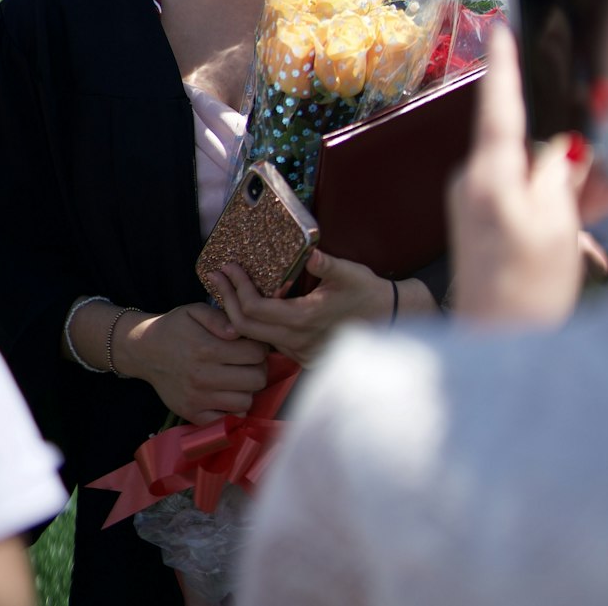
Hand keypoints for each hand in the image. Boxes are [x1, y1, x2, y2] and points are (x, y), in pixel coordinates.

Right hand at [118, 303, 268, 425]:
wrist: (144, 351)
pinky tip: (228, 393)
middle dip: (259, 368)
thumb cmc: (174, 328)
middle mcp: (203, 376)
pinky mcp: (192, 414)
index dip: (260, 346)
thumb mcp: (194, 311)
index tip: (253, 344)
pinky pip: (228, 420)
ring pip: (246, 401)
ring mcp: (198, 399)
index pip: (255, 353)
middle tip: (250, 362)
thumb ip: (219, 318)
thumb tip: (238, 332)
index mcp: (207, 348)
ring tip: (239, 377)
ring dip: (248, 389)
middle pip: (256, 379)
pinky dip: (233, 409)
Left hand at [210, 249, 408, 366]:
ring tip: (228, 287)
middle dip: (227, 300)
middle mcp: (296, 341)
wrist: (390, 321)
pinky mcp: (303, 356)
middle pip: (246, 327)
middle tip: (217, 276)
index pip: (255, 309)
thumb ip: (327, 264)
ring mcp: (299, 352)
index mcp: (303, 320)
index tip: (227, 267)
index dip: (236, 288)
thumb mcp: (350, 274)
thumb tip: (311, 251)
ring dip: (239, 312)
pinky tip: (253, 305)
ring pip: (256, 338)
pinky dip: (256, 324)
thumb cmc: (368, 294)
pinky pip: (270, 343)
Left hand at [447, 24, 594, 324]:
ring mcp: (476, 206)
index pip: (498, 106)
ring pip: (529, 174)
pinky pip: (522, 200)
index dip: (503, 65)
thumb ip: (559, 171)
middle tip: (605, 153)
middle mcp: (474, 182)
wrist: (498, 351)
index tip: (500, 27)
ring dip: (568, 183)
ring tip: (607, 202)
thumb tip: (563, 144)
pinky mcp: (482, 227)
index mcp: (488, 173)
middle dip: (567, 149)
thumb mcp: (556, 221)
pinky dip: (553, 205)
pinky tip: (584, 223)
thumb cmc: (526, 287)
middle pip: (523, 144)